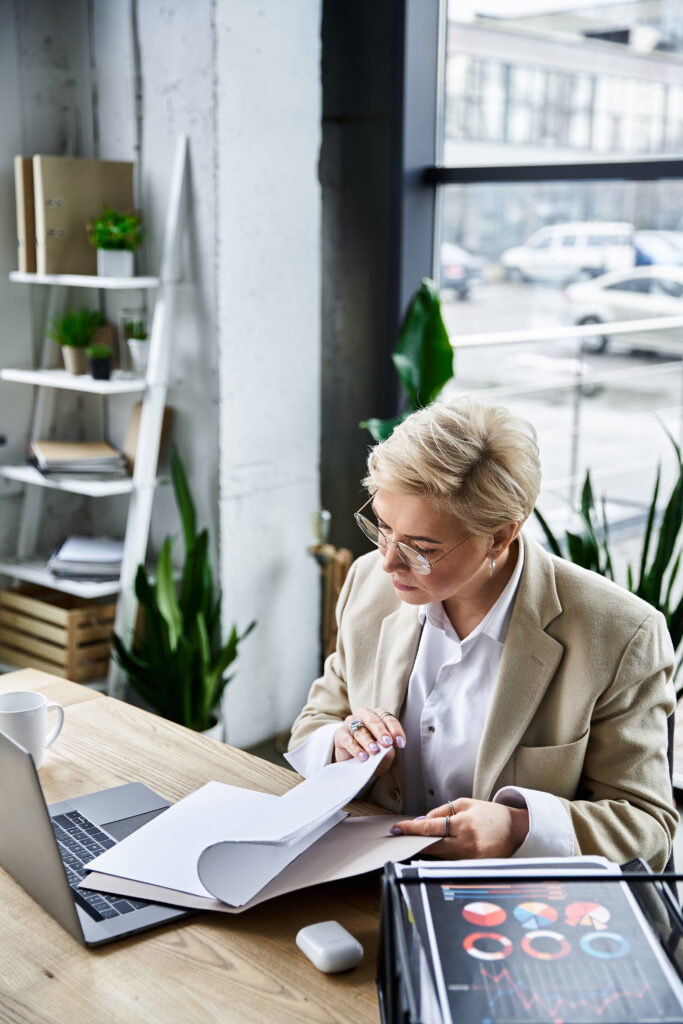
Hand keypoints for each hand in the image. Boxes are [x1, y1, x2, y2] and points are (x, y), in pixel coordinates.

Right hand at [333, 708, 404, 774]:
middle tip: (387, 743)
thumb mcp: (383, 757)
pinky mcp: (340, 734)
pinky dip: (356, 748)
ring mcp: (351, 723)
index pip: (388, 719)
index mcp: (378, 717)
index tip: (400, 743)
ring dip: (368, 740)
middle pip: (372, 720)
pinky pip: (347, 739)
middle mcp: (364, 716)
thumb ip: (387, 753)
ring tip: (374, 751)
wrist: (351, 764)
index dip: (395, 730)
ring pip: (360, 730)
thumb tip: (388, 750)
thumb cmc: (371, 755)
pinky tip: (363, 756)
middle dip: (381, 731)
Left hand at [390, 798, 528, 858]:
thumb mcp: (466, 804)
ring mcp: (470, 859)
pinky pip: (450, 862)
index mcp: (464, 824)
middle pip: (431, 846)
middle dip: (415, 841)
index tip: (396, 829)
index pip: (430, 829)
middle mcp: (467, 844)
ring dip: (428, 848)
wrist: (517, 831)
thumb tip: (422, 822)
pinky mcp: (473, 867)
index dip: (410, 829)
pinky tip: (437, 848)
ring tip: (420, 839)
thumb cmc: (491, 815)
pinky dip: (441, 855)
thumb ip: (442, 811)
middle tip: (401, 836)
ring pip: (439, 856)